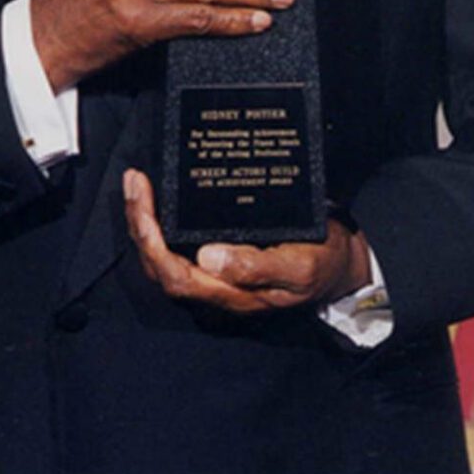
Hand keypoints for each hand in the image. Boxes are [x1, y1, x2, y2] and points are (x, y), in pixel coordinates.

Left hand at [123, 169, 370, 313]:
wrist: (339, 264)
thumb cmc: (320, 264)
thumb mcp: (298, 267)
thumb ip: (256, 268)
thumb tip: (209, 258)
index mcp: (229, 292)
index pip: (174, 275)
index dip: (151, 243)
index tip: (144, 202)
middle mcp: (214, 284)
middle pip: (160, 263)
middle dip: (139, 224)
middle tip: (134, 181)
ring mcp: (213, 271)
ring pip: (164, 254)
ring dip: (144, 220)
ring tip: (137, 182)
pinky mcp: (218, 254)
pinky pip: (179, 242)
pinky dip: (162, 219)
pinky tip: (159, 193)